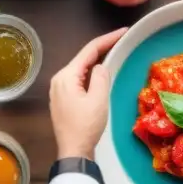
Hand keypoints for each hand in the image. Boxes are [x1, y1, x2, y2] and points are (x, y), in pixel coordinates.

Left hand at [49, 28, 127, 159]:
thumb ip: (100, 77)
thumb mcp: (98, 100)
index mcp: (66, 76)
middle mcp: (59, 79)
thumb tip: (101, 66)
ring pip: (80, 70)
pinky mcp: (63, 100)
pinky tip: (100, 75)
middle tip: (121, 41)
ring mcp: (59, 90)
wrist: (73, 152)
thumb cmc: (86, 126)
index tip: (123, 31)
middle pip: (83, 58)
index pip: (89, 51)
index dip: (107, 39)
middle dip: (102, 49)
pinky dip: (90, 75)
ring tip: (114, 53)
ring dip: (96, 62)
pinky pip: (78, 81)